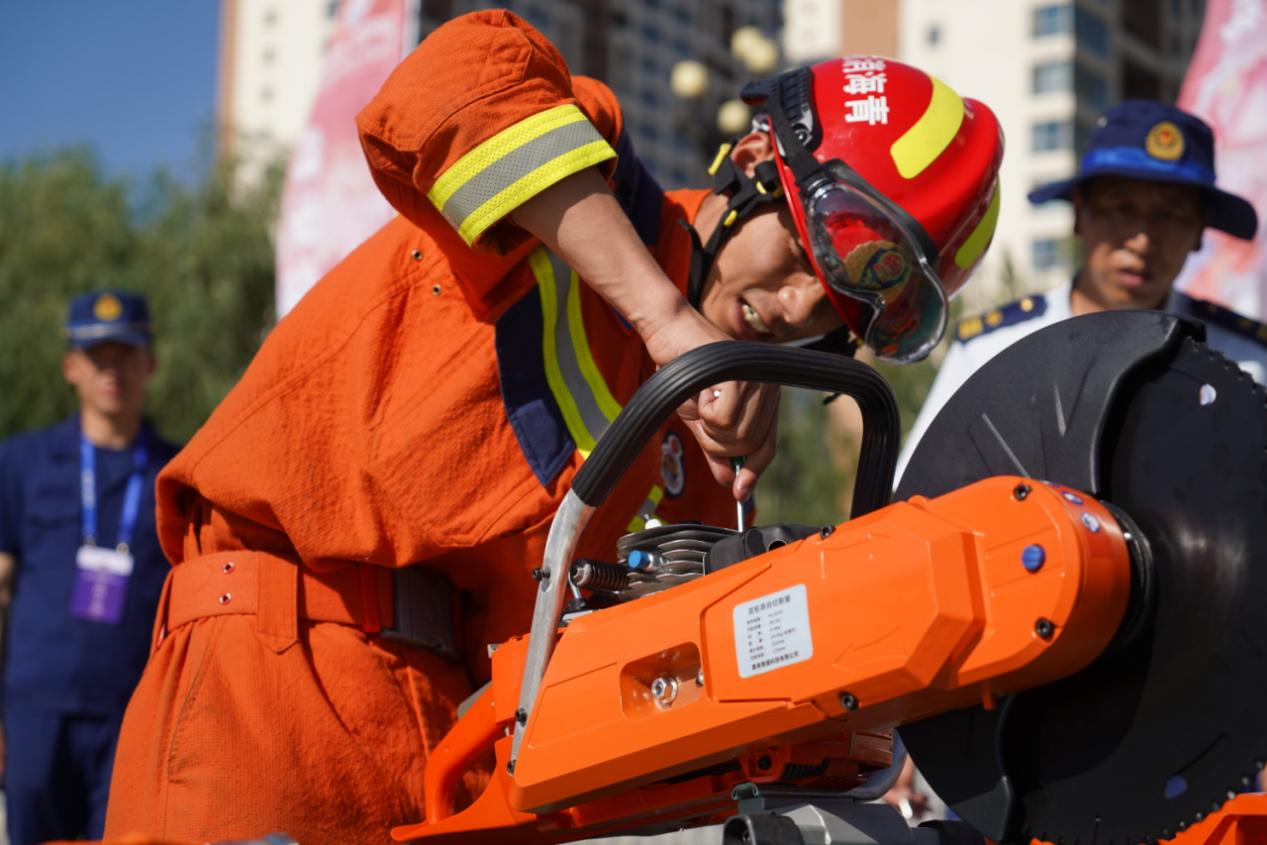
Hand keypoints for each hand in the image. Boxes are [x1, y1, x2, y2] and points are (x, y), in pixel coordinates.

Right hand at [641, 308, 779, 500]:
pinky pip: (724, 419)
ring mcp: (758, 381)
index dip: (753, 471)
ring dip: (709, 428)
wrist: (669, 334)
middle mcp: (768, 389)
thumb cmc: (684, 371)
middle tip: (702, 420)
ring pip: (737, 436)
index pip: (767, 446)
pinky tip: (702, 393)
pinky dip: (705, 413)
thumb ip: (716, 449)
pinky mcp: (741, 376)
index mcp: (764, 398)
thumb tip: (729, 481)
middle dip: (717, 445)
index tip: (739, 491)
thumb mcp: (700, 419)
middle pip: (748, 447)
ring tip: (701, 400)